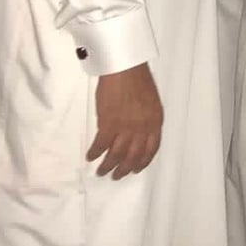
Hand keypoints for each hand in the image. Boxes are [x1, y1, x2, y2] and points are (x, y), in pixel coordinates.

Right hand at [87, 63, 162, 179]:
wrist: (125, 69)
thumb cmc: (138, 80)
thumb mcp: (152, 102)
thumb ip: (147, 119)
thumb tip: (139, 133)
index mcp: (155, 122)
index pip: (151, 149)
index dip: (143, 162)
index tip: (136, 169)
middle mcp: (142, 128)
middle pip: (133, 156)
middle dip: (124, 169)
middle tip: (117, 175)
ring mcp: (125, 128)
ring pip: (116, 155)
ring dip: (108, 166)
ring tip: (102, 171)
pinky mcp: (108, 124)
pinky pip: (101, 145)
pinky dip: (95, 153)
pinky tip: (90, 157)